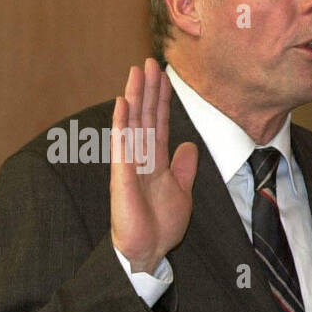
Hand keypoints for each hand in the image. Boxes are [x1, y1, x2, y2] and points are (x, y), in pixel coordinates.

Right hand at [110, 58, 198, 272]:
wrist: (150, 250)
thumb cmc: (161, 224)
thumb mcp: (182, 191)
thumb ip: (184, 168)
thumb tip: (189, 146)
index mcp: (157, 159)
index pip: (160, 122)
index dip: (162, 99)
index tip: (164, 76)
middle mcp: (142, 157)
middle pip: (146, 116)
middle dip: (148, 89)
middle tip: (150, 61)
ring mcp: (130, 164)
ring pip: (133, 124)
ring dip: (134, 98)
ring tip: (136, 72)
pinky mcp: (122, 176)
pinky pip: (122, 145)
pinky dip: (122, 124)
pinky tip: (122, 104)